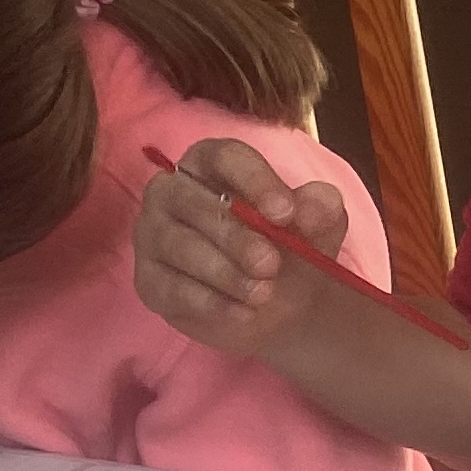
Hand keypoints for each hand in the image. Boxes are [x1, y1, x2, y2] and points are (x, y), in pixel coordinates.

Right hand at [131, 140, 338, 360]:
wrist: (284, 308)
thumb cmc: (292, 249)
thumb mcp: (319, 227)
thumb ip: (320, 209)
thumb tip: (309, 210)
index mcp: (212, 164)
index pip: (224, 157)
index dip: (254, 181)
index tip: (285, 213)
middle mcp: (172, 191)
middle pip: (194, 202)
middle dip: (235, 235)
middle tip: (271, 264)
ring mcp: (153, 234)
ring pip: (179, 246)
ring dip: (225, 273)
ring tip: (263, 294)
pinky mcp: (150, 279)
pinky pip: (172, 287)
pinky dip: (210, 303)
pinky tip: (243, 313)